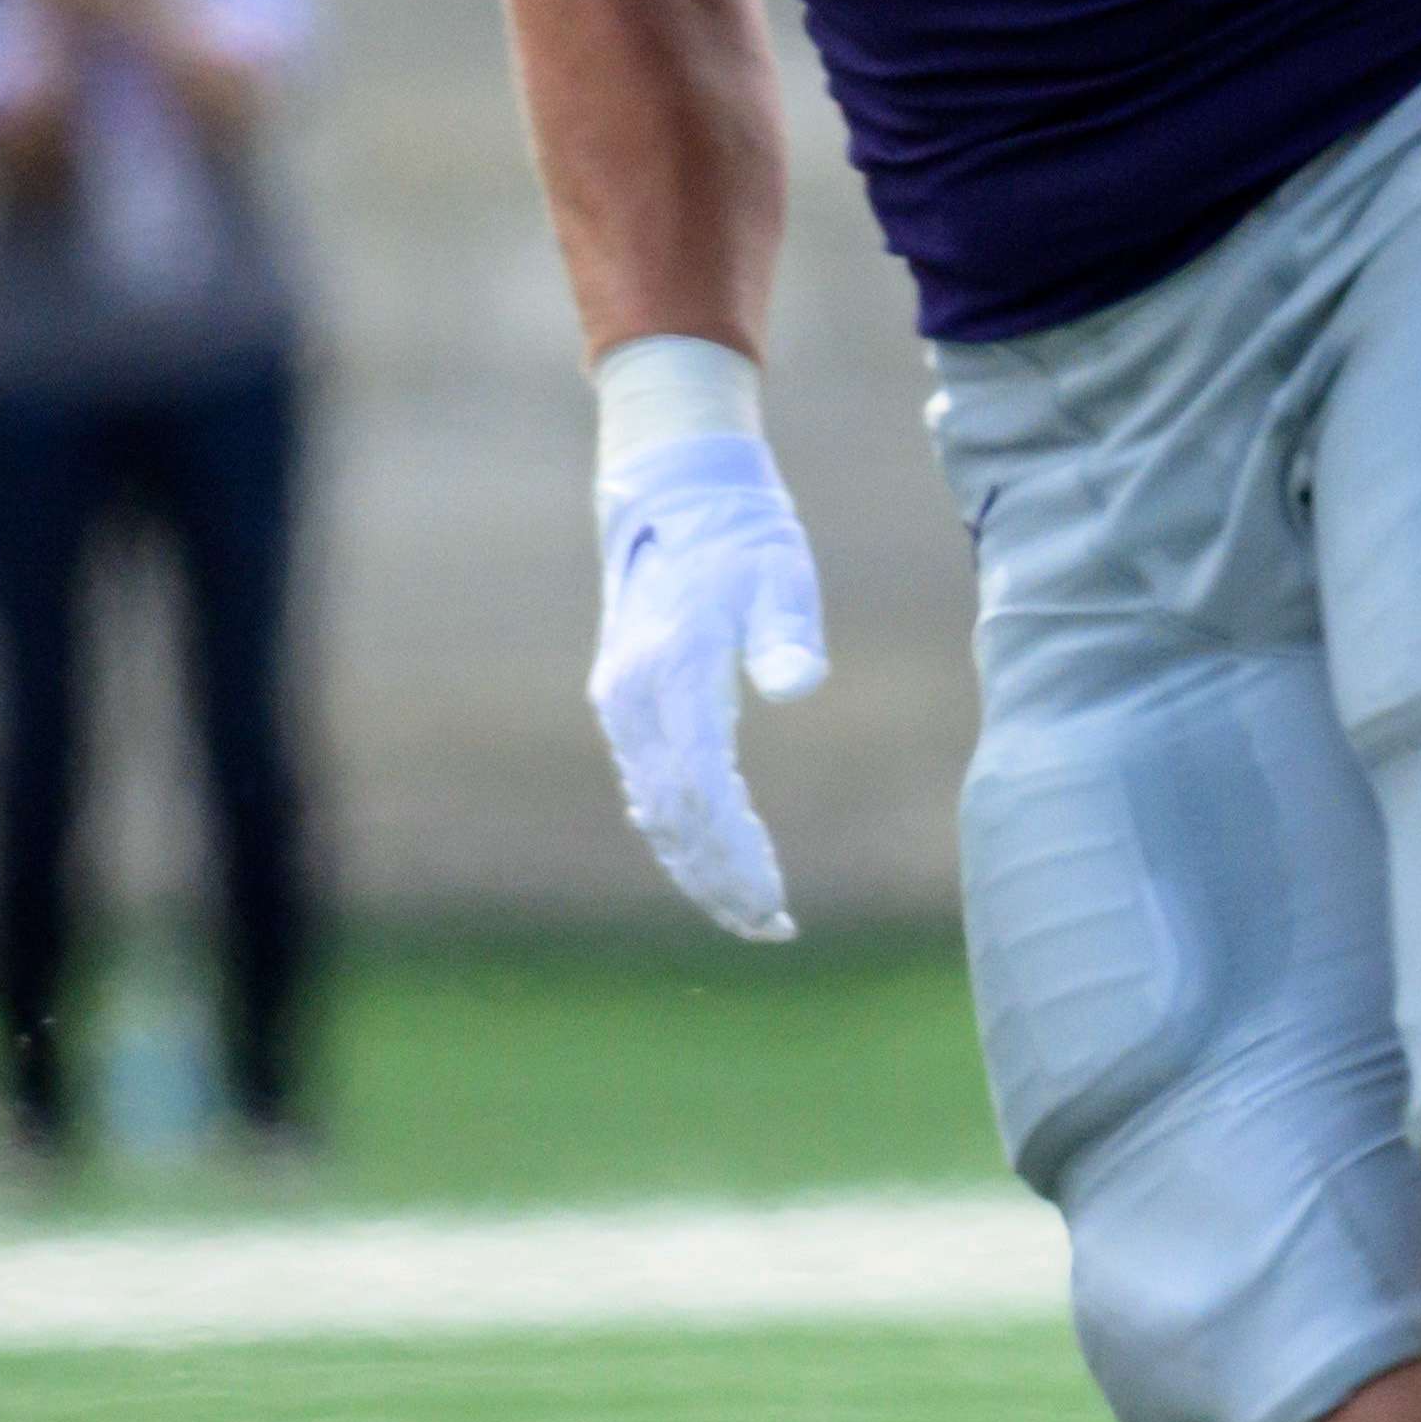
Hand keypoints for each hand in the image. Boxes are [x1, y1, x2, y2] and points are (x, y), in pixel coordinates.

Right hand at [591, 429, 829, 943]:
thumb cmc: (740, 535)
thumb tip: (798, 684)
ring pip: (656, 810)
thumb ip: (787, 628)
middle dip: (721, 880)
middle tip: (773, 927)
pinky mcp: (628, 704)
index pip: (701, 791)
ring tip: (755, 913)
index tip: (777, 903)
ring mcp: (622, 704)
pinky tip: (717, 868)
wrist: (675, 495)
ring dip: (700, 867)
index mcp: (668, 673)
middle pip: (673, 816)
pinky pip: (651, 788)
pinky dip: (682, 834)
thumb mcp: (778, 568)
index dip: (735, 856)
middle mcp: (631, 699)